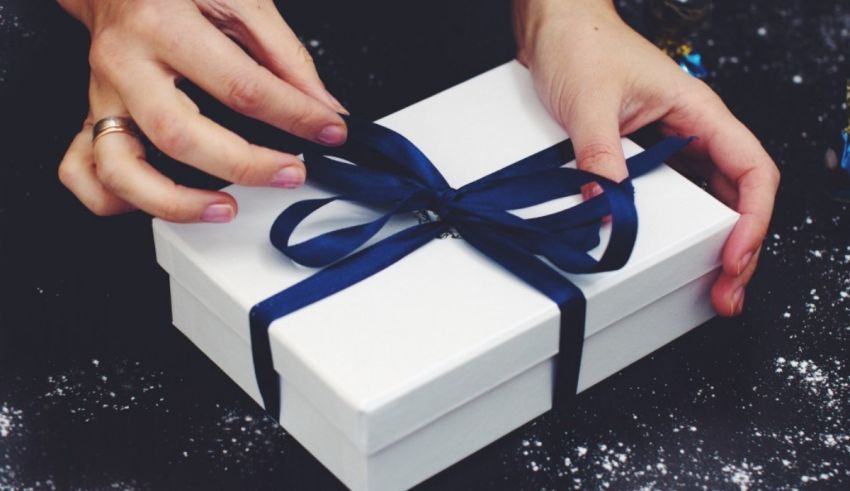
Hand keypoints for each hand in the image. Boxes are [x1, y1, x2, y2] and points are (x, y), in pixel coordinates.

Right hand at [57, 0, 347, 222]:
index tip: (329, 131)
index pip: (240, 85)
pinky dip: (116, 201)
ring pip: (122, 170)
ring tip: (226, 208)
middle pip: (180, 135)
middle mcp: (126, 63)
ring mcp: (102, 97)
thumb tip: (323, 107)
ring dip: (177, 203)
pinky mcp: (91, 118)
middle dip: (246, 166)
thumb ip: (284, 55)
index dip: (295, 116)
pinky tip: (158, 202)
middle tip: (291, 172)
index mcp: (163, 23)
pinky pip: (85, 173)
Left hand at [513, 0, 779, 315]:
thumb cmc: (581, 44)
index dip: (752, 219)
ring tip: (703, 283)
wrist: (554, 25)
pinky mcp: (642, 152)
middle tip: (723, 291)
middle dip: (737, 245)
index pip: (751, 170)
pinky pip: (668, 194)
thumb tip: (607, 205)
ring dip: (708, 241)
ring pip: (705, 199)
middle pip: (735, 195)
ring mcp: (668, 143)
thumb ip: (599, 154)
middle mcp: (691, 129)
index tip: (733, 255)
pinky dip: (672, 226)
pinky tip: (666, 249)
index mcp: (698, 111)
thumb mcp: (589, 101)